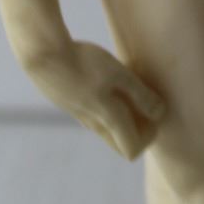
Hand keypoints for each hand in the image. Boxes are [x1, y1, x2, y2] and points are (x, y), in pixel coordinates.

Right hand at [27, 40, 165, 159]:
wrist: (43, 54)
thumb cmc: (84, 62)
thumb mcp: (118, 74)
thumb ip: (141, 94)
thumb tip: (160, 114)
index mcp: (108, 119)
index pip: (132, 150)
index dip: (149, 138)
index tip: (154, 113)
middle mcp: (93, 124)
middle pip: (119, 144)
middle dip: (138, 131)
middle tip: (145, 102)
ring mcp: (79, 115)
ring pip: (107, 129)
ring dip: (123, 116)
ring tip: (128, 87)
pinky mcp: (70, 103)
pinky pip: (94, 115)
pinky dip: (107, 106)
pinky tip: (107, 80)